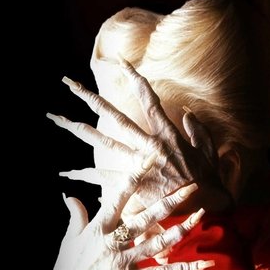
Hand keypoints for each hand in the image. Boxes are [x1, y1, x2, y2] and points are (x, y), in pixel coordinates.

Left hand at [47, 58, 230, 214]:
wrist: (207, 206)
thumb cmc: (209, 179)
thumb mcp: (208, 149)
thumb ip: (198, 129)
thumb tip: (188, 112)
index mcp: (167, 134)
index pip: (148, 99)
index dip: (134, 79)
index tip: (121, 63)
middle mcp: (150, 145)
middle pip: (116, 117)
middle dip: (92, 99)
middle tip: (70, 84)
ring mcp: (140, 164)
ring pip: (104, 143)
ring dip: (80, 131)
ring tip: (60, 119)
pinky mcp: (134, 184)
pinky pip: (105, 178)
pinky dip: (86, 176)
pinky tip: (66, 173)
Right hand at [49, 155, 212, 269]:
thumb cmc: (68, 267)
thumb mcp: (69, 239)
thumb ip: (76, 216)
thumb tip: (70, 196)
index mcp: (98, 228)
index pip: (118, 197)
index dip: (134, 177)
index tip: (149, 160)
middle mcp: (113, 242)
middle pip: (146, 218)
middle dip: (170, 202)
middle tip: (190, 188)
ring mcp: (124, 261)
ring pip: (159, 242)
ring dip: (182, 229)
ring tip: (201, 215)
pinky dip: (184, 269)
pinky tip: (203, 264)